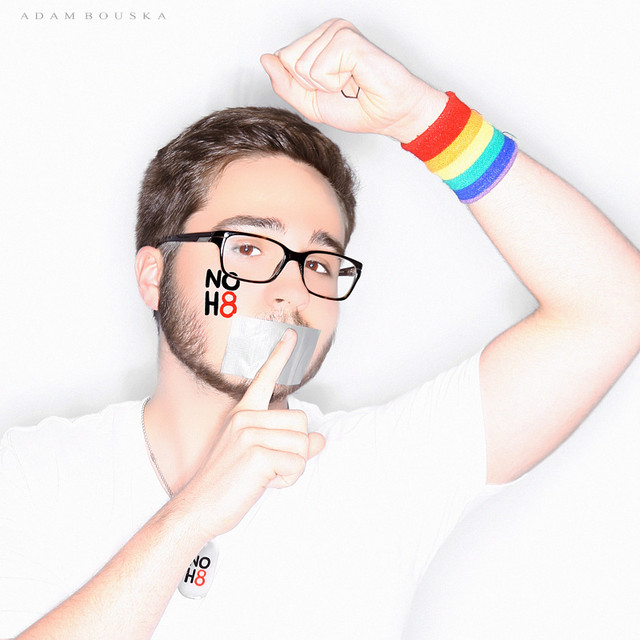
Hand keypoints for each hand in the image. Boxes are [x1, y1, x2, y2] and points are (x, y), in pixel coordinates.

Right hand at [181, 329, 324, 539]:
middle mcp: (246, 418)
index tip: (294, 335)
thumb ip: (289, 444)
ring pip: (302, 444)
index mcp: (243, 414)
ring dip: (293, 467)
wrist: (199, 508)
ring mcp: (250, 434)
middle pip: (301, 422)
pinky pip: (296, 464)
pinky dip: (288, 480)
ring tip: (266, 476)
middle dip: (296, 450)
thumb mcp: (259, 457)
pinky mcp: (256, 454)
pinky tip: (265, 484)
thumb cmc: (228, 482)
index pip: (266, 379)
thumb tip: (320, 440)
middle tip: (270, 466)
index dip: (281, 356)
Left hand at [260, 18, 446, 142]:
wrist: (389, 115)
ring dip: (325, 86)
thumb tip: (265, 59)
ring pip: (301, 65)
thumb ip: (285, 84)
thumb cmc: (358, 107)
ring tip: (348, 83)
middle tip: (339, 86)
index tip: (329, 89)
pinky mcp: (347, 39)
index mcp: (318, 40)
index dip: (302, 85)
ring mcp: (338, 31)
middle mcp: (328, 30)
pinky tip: (354, 78)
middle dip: (310, 85)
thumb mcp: (310, 103)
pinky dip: (334, 84)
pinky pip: (318, 69)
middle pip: (287, 59)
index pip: (282, 59)